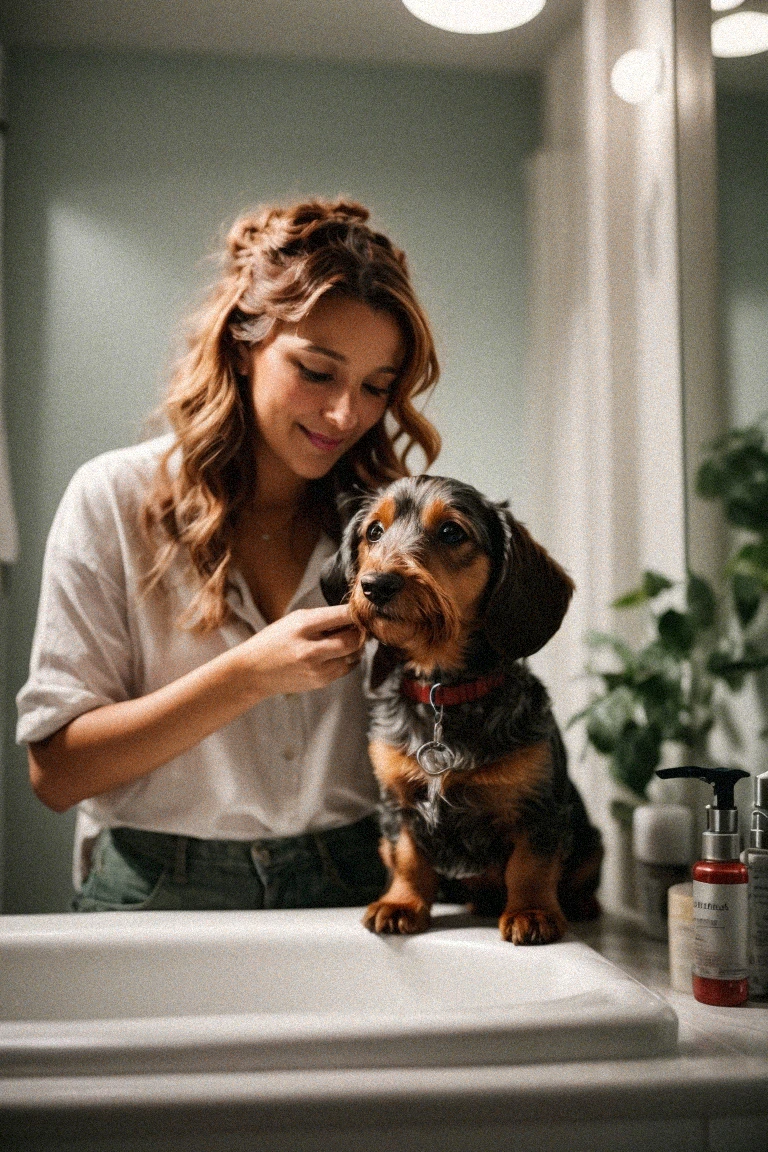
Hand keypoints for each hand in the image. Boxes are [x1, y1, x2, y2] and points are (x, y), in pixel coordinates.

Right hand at [240, 604, 364, 697]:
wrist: (254, 671)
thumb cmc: (275, 640)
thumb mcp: (294, 620)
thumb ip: (323, 618)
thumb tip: (354, 618)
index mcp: (303, 626)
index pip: (342, 615)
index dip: (357, 612)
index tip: (362, 610)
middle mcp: (311, 649)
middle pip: (353, 640)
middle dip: (360, 632)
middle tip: (359, 626)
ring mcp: (317, 669)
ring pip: (353, 655)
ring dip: (355, 647)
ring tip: (343, 639)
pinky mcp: (320, 681)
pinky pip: (346, 668)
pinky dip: (347, 659)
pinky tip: (335, 653)